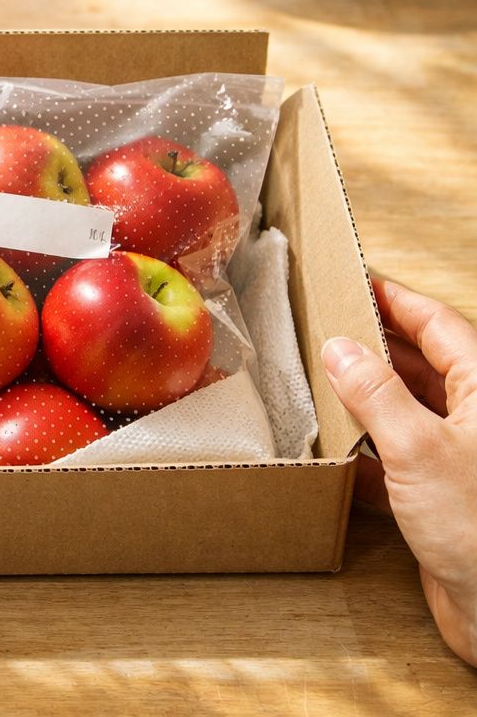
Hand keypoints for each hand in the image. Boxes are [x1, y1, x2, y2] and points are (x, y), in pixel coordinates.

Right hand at [322, 278, 476, 667]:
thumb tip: (341, 349)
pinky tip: (331, 448)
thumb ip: (376, 394)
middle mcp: (475, 419)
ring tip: (318, 379)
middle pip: (422, 364)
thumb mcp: (419, 448)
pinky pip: (395, 457)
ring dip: (365, 397)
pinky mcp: (441, 497)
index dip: (396, 300)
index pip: (438, 325)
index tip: (356, 280)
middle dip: (374, 345)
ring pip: (407, 410)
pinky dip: (362, 449)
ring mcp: (460, 458)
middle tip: (325, 327)